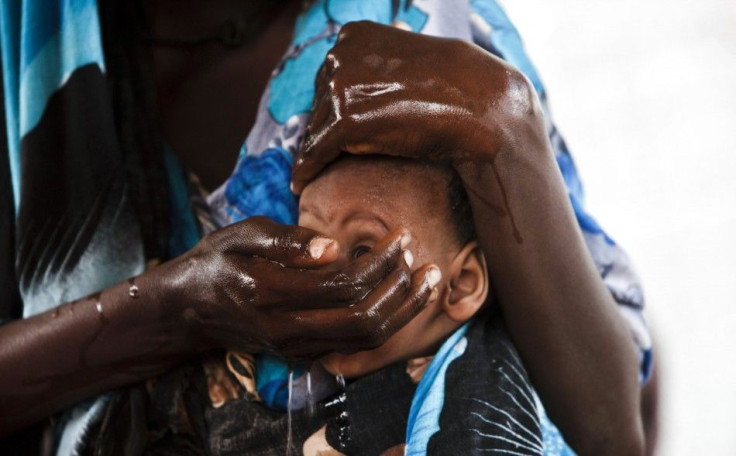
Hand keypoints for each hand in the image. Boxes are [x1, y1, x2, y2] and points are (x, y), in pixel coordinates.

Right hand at [167, 217, 438, 358]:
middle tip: (424, 261)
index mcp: (271, 293)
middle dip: (403, 292)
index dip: (382, 263)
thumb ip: (287, 241)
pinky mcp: (302, 353)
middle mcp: (287, 329)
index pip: (345, 285)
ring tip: (427, 281)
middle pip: (365, 321)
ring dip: (403, 312)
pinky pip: (355, 348)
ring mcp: (296, 347)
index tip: (401, 238)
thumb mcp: (241, 235)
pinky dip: (386, 326)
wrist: (187, 311)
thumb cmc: (215, 262)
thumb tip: (334, 248)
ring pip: (365, 341)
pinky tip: (403, 302)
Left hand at [291, 20, 542, 192]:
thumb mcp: (414, 59)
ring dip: (314, 154)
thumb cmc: (456, 86)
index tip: (332, 129)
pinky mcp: (344, 122)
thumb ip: (385, 61)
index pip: (328, 77)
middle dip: (322, 130)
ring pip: (314, 129)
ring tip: (313, 174)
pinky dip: (305, 171)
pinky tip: (300, 186)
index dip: (330, 107)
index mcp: (354, 34)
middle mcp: (340, 54)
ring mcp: (341, 87)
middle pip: (317, 103)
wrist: (480, 106)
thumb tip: (384, 51)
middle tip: (326, 157)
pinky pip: (314, 151)